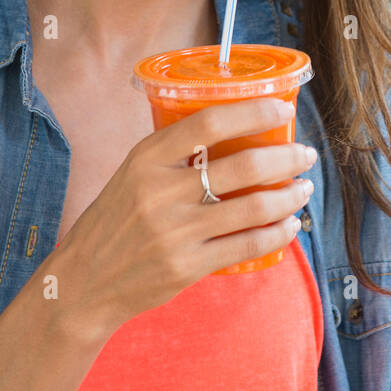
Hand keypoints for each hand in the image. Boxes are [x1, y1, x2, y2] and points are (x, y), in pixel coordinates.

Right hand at [54, 99, 316, 338]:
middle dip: (286, 157)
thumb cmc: (116, 218)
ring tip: (304, 188)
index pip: (209, 123)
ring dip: (289, 196)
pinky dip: (277, 233)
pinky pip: (246, 245)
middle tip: (306, 154)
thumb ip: (175, 153)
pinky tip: (290, 224)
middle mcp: (161, 192)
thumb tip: (235, 127)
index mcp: (147, 158)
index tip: (284, 109)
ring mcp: (175, 232)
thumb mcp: (134, 172)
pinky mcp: (186, 266)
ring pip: (253, 208)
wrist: (84, 281)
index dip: (254, 112)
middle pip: (242, 166)